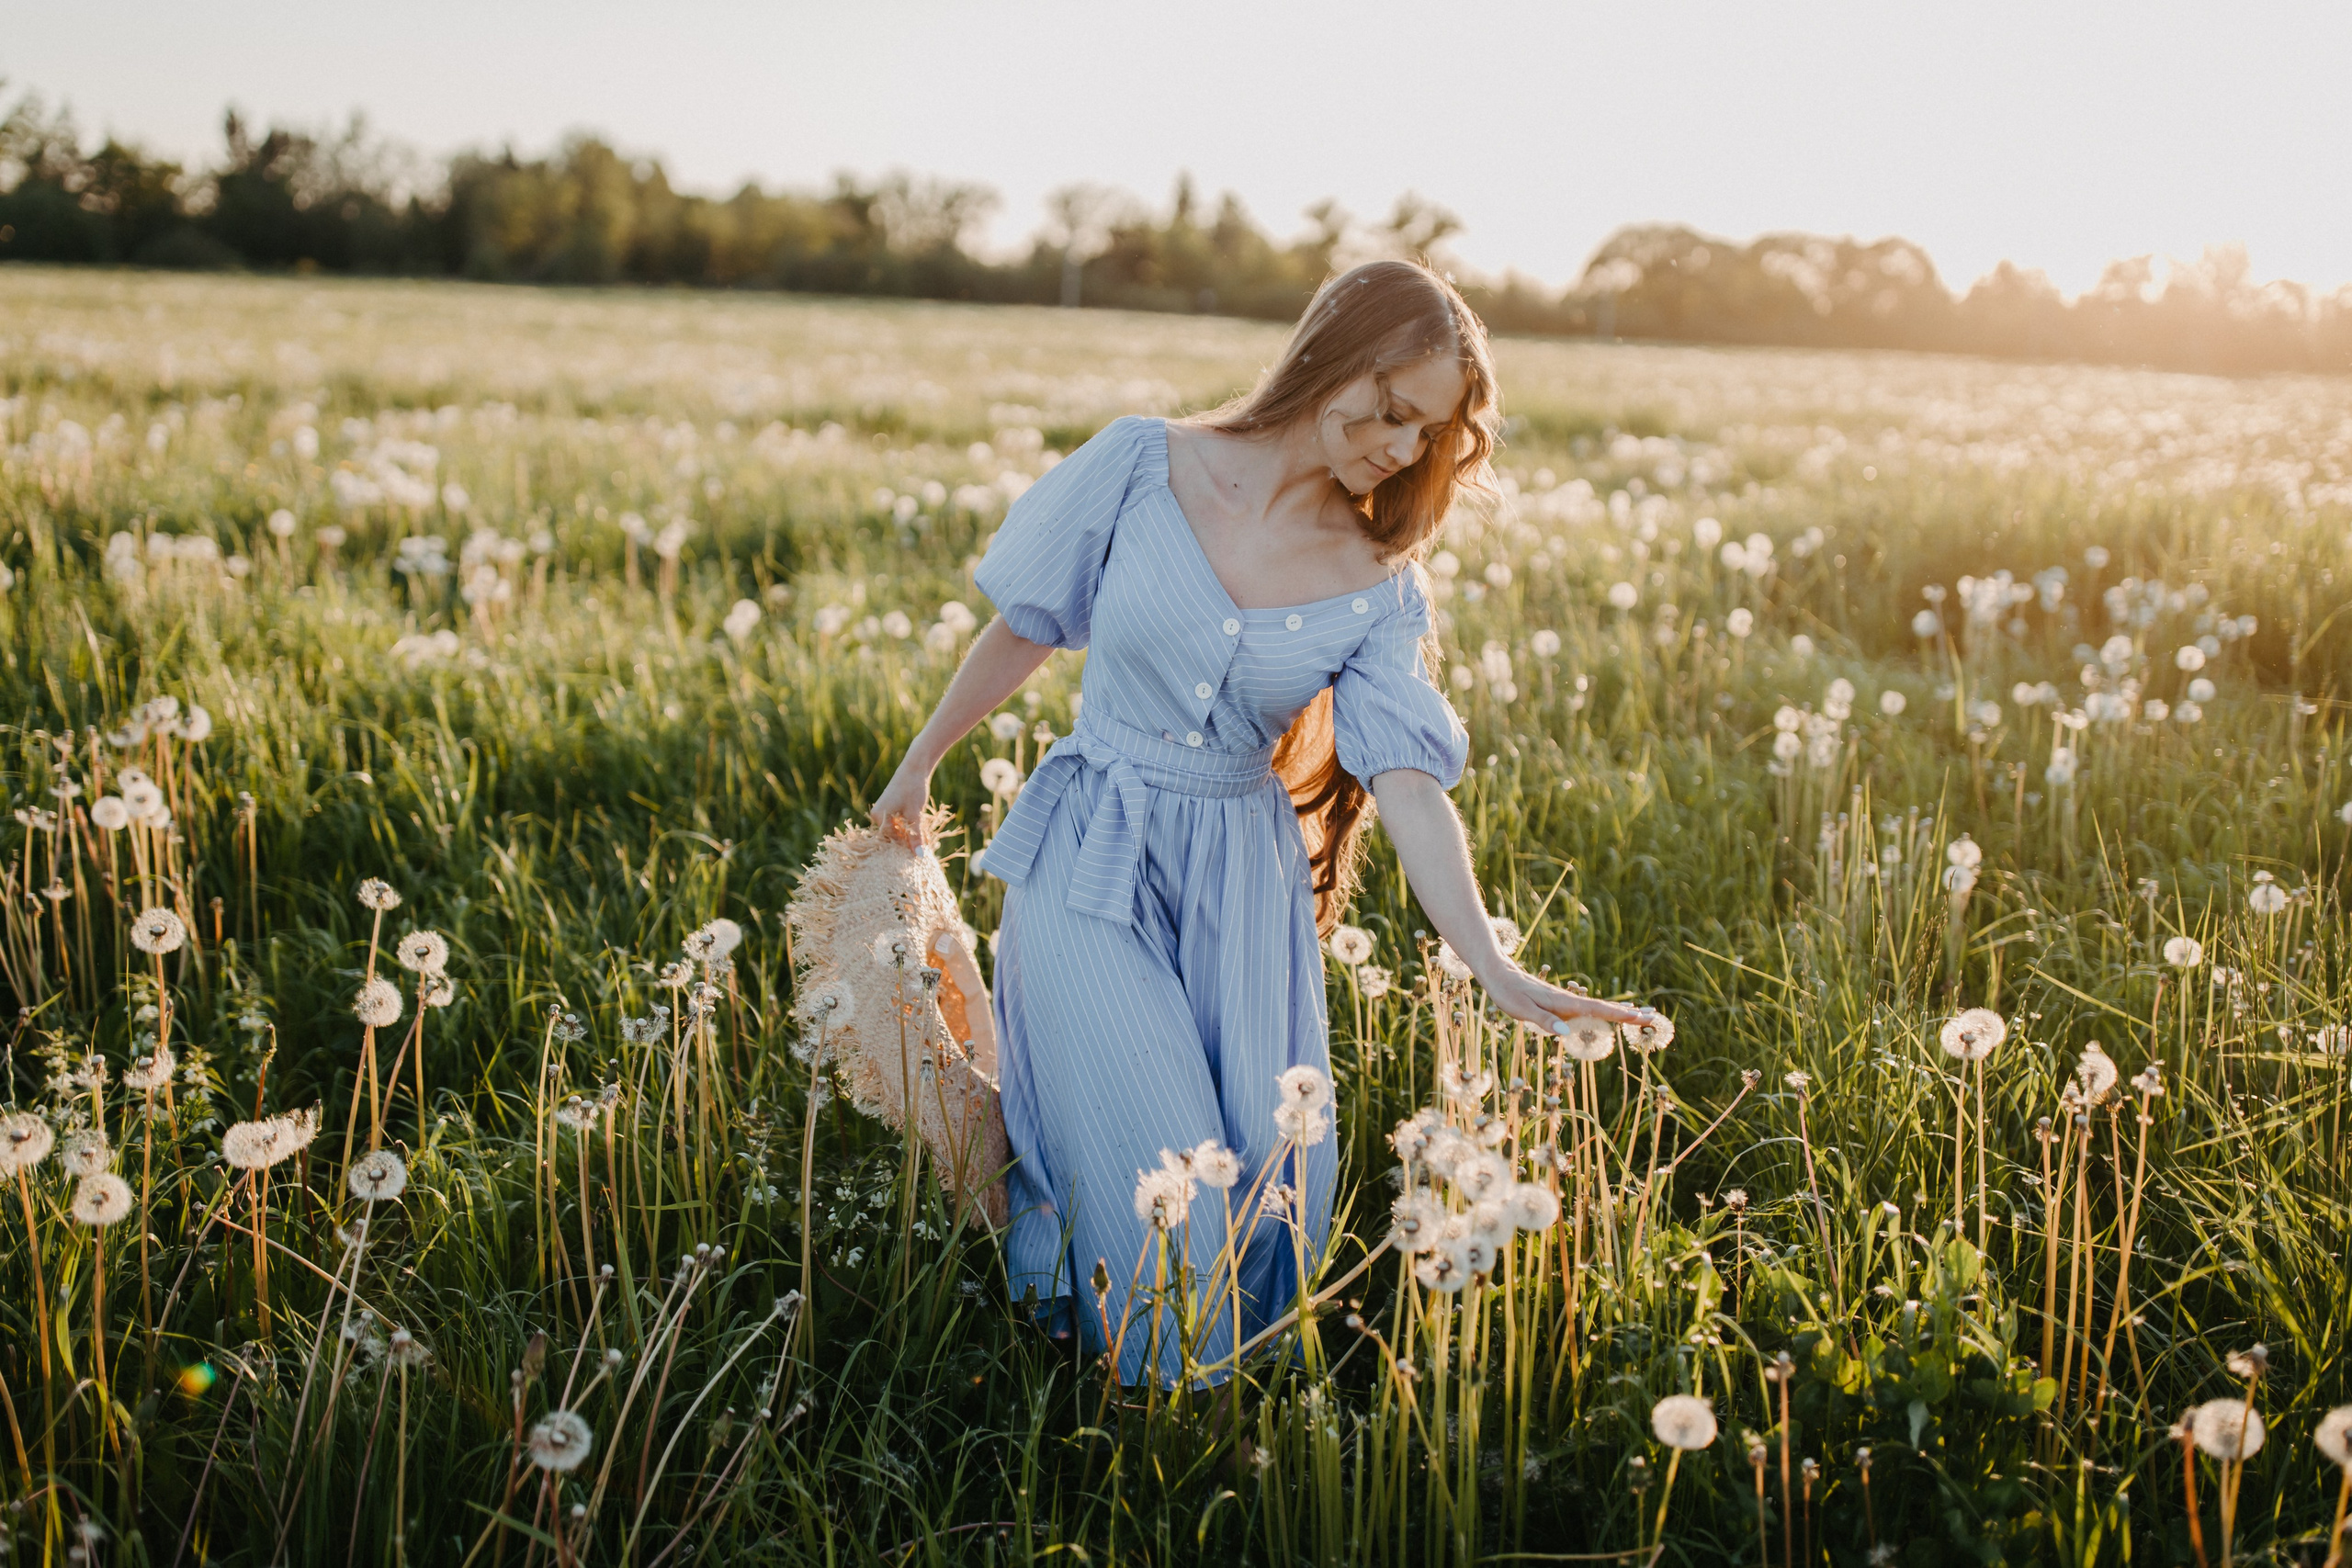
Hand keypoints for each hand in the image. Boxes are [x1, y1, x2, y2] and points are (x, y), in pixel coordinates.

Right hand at [869, 758, 932, 847]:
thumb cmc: (913, 790)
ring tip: (925, 838)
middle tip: (924, 847)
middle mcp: (877, 814)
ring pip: (898, 828)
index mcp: (878, 817)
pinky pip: (899, 821)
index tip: (920, 852)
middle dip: (908, 840)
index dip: (906, 846)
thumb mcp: (915, 815)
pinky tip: (921, 827)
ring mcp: (883, 810)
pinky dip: (910, 825)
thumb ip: (916, 836)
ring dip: (911, 833)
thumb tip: (919, 856)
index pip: (891, 840)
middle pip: (893, 835)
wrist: (915, 767)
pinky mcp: (891, 806)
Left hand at [1479, 963, 1651, 1037]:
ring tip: (1642, 1015)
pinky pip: (1588, 1008)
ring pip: (1598, 1007)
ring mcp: (1566, 1001)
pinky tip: (1609, 1014)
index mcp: (1563, 1002)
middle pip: (1604, 1007)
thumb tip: (1567, 1033)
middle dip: (1629, 1013)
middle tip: (1653, 1017)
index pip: (1597, 1010)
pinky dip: (1605, 1011)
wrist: (1498, 974)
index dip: (1618, 1015)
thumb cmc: (1507, 993)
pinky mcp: (1560, 1003)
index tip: (1640, 1017)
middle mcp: (1569, 1000)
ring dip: (1621, 1011)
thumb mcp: (1522, 1009)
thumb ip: (1544, 1020)